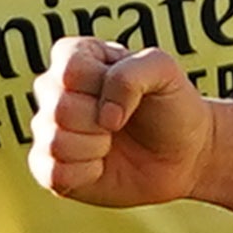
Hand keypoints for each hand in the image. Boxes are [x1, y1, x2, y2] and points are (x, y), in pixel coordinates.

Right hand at [32, 42, 217, 208]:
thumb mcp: (164, 71)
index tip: (129, 93)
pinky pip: (52, 174)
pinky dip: (85, 174)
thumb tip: (104, 116)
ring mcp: (49, 129)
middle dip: (101, 122)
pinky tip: (100, 166)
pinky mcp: (51, 168)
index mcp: (75, 58)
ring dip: (95, 148)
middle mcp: (54, 91)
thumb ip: (131, 74)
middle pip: (60, 109)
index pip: (70, 70)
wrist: (183, 154)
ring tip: (111, 142)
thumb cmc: (170, 106)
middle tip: (121, 123)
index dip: (104, 87)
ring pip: (55, 143)